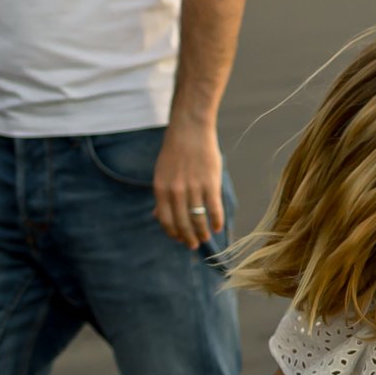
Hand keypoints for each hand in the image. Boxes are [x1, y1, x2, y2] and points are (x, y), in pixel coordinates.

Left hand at [154, 120, 224, 249]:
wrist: (190, 130)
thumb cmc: (175, 152)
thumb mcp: (162, 174)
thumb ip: (161, 197)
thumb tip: (157, 217)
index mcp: (161, 188)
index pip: (166, 220)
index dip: (173, 233)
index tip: (180, 239)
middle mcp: (176, 191)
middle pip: (182, 223)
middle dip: (188, 238)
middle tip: (193, 244)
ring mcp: (194, 188)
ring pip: (198, 219)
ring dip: (202, 233)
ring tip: (206, 237)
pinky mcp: (210, 184)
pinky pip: (214, 210)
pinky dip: (216, 222)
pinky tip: (217, 227)